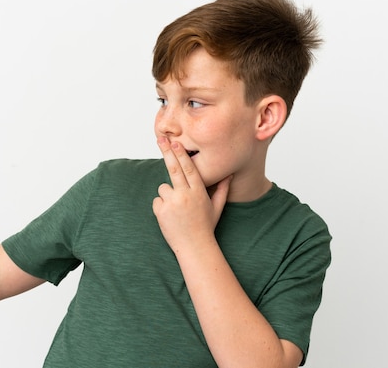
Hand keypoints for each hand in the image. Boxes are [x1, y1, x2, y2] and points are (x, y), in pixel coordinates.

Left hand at [152, 137, 231, 252]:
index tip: (176, 142)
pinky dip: (161, 206)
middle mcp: (185, 195)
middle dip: (167, 152)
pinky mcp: (161, 211)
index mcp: (198, 192)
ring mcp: (172, 203)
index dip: (181, 154)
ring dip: (167, 194)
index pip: (189, 168)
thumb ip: (222, 189)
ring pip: (163, 187)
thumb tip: (229, 174)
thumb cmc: (206, 227)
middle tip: (161, 139)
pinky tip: (170, 216)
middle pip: (174, 168)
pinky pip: (157, 200)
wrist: (194, 247)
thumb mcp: (217, 207)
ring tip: (177, 209)